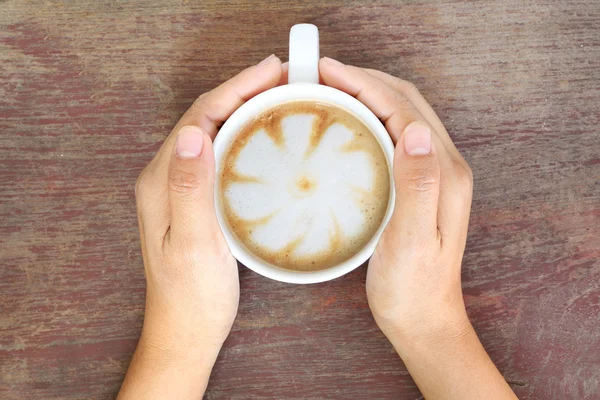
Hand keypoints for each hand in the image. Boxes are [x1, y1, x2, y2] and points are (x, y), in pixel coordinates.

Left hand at [119, 54, 283, 398]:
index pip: (199, 117)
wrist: (186, 330)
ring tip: (278, 95)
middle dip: (242, 90)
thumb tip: (192, 132)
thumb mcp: (192, 244)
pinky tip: (264, 136)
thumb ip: (189, 189)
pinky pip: (220, 153)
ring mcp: (181, 187)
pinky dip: (243, 135)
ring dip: (243, 108)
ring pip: (213, 132)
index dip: (234, 88)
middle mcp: (167, 176)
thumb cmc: (191, 295)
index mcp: (162, 180)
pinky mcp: (196, 199)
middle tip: (283, 76)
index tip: (270, 71)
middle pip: (205, 117)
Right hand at [320, 58, 515, 399]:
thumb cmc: (412, 287)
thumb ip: (417, 185)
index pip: (405, 109)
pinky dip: (368, 119)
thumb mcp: (412, 240)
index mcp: (444, 173)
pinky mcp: (417, 185)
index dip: (367, 83)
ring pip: (399, 116)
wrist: (423, 318)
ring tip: (329, 89)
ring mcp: (431, 174)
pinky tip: (345, 124)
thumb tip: (414, 130)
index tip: (328, 71)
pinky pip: (392, 137)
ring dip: (367, 95)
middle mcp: (443, 166)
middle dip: (365, 80)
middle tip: (321, 74)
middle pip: (405, 104)